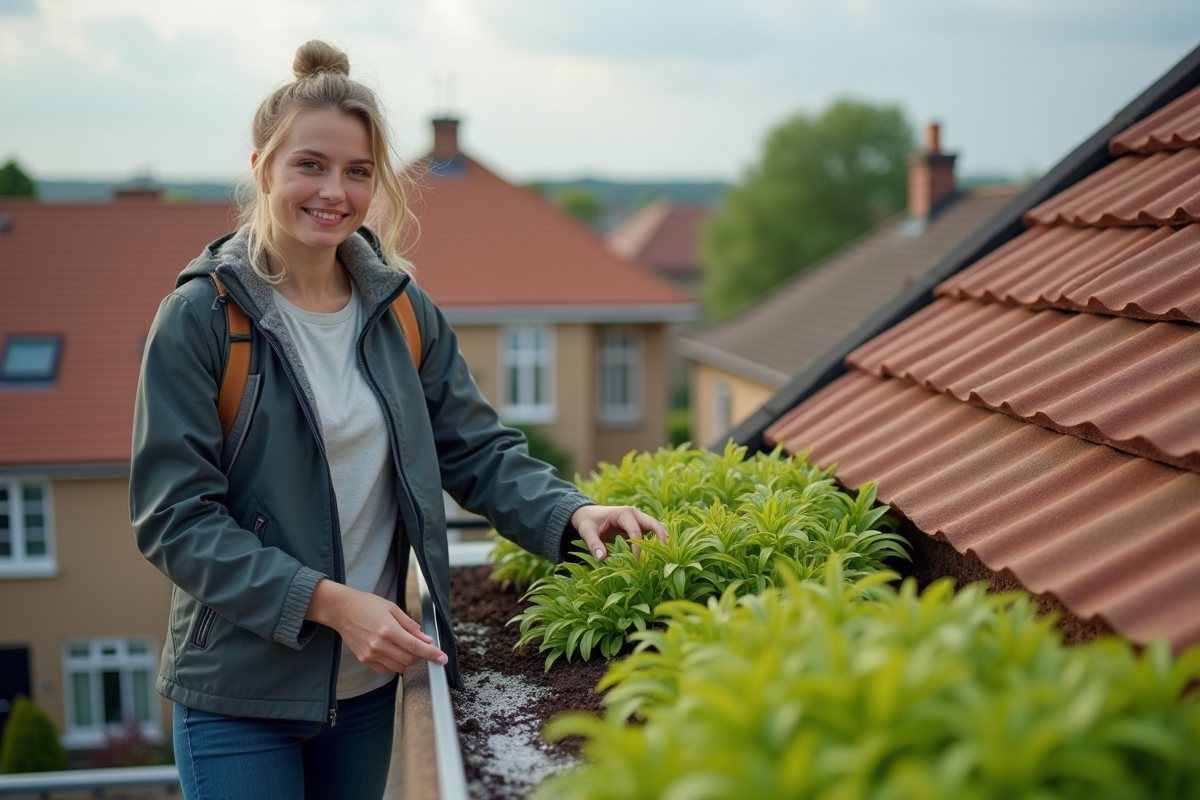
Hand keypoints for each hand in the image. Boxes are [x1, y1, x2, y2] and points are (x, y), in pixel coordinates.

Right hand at [305, 578, 446, 672]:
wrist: (341, 610)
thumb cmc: (367, 605)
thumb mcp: (392, 608)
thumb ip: (410, 625)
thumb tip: (426, 639)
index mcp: (388, 630)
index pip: (416, 647)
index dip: (432, 654)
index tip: (442, 659)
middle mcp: (379, 645)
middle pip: (409, 660)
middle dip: (419, 656)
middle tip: (419, 646)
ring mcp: (370, 654)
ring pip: (398, 667)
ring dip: (407, 660)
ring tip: (403, 646)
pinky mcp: (364, 659)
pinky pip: (385, 669)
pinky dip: (394, 664)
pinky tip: (392, 652)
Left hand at [570, 505, 667, 560]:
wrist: (588, 514)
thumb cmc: (588, 522)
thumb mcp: (587, 531)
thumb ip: (594, 544)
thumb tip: (602, 558)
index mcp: (624, 513)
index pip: (636, 531)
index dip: (638, 548)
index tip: (636, 562)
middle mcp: (635, 514)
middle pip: (654, 524)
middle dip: (661, 538)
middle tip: (665, 556)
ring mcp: (639, 519)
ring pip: (657, 527)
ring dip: (662, 540)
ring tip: (666, 556)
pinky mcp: (640, 526)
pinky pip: (653, 532)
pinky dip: (658, 541)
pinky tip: (659, 555)